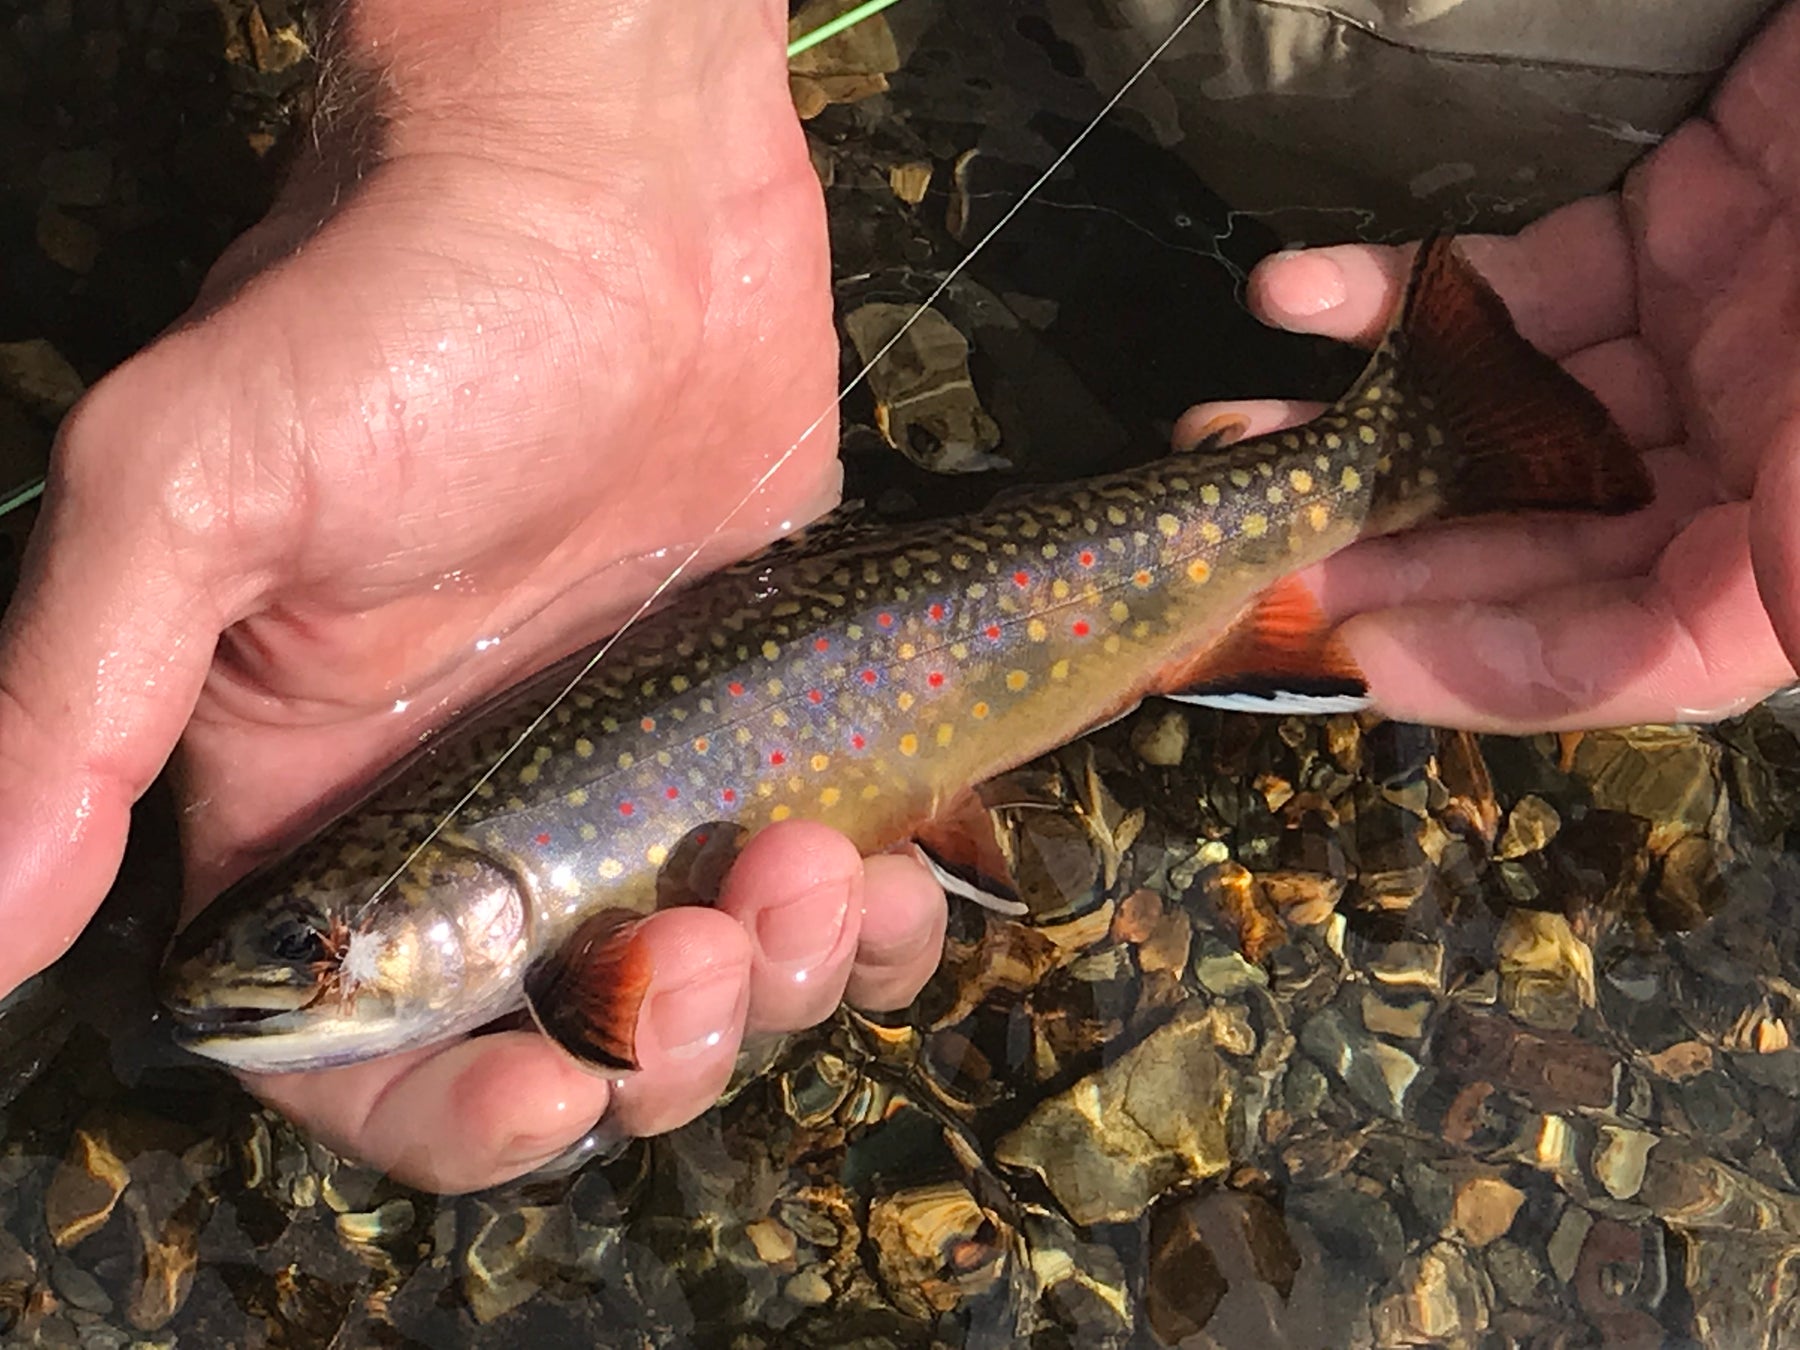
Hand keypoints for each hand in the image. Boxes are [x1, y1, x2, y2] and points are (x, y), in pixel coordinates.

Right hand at [0, 0, 945, 1189]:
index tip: (548, 1094)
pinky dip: (873, 915)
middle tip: (705, 941)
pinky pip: (833, 884)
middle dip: (653, 1042)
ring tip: (815, 875)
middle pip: (572, 1036)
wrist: (614, 178)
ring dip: (782, 982)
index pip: (366, 1054)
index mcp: (323, 803)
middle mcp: (482, 814)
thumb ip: (75, 711)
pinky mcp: (765, 717)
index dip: (451, 1115)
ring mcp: (640, 773)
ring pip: (719, 977)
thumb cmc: (396, 307)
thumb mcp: (192, 491)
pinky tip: (889, 867)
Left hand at [1183, 0, 1799, 730]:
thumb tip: (1653, 656)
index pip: (1649, 642)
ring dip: (1368, 427)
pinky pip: (1527, 280)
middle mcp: (1766, 453)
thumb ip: (1786, 573)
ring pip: (1514, 417)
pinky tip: (1307, 296)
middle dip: (1396, 548)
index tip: (1364, 654)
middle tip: (1259, 547)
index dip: (1503, 667)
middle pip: (1551, 539)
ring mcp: (1717, 339)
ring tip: (1240, 428)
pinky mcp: (1679, 228)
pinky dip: (1412, 292)